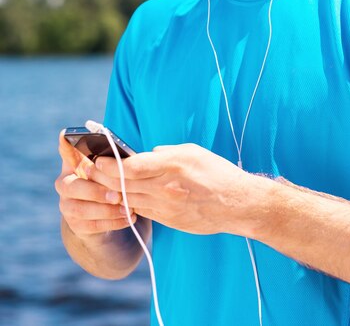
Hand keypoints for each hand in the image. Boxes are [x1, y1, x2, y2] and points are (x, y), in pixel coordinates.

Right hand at [55, 132, 136, 237]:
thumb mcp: (110, 169)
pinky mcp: (75, 224)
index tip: (66, 136)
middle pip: (72, 187)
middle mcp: (64, 184)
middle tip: (117, 195)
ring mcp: (66, 206)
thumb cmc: (108, 183)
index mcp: (73, 166)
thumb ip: (112, 161)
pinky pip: (91, 225)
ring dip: (107, 210)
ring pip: (82, 209)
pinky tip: (128, 217)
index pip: (66, 152)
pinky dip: (112, 222)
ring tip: (127, 208)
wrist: (101, 214)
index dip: (65, 146)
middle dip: (96, 192)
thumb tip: (127, 156)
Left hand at [89, 143, 260, 234]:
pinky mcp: (168, 220)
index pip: (131, 166)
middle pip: (124, 184)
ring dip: (114, 192)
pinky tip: (125, 196)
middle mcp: (166, 187)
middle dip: (103, 177)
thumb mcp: (191, 152)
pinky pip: (142, 210)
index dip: (110, 163)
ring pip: (130, 199)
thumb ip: (165, 153)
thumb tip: (146, 155)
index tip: (98, 158)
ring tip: (102, 183)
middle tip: (91, 170)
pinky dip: (131, 203)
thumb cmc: (216, 172)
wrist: (236, 204)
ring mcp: (166, 207)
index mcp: (172, 165)